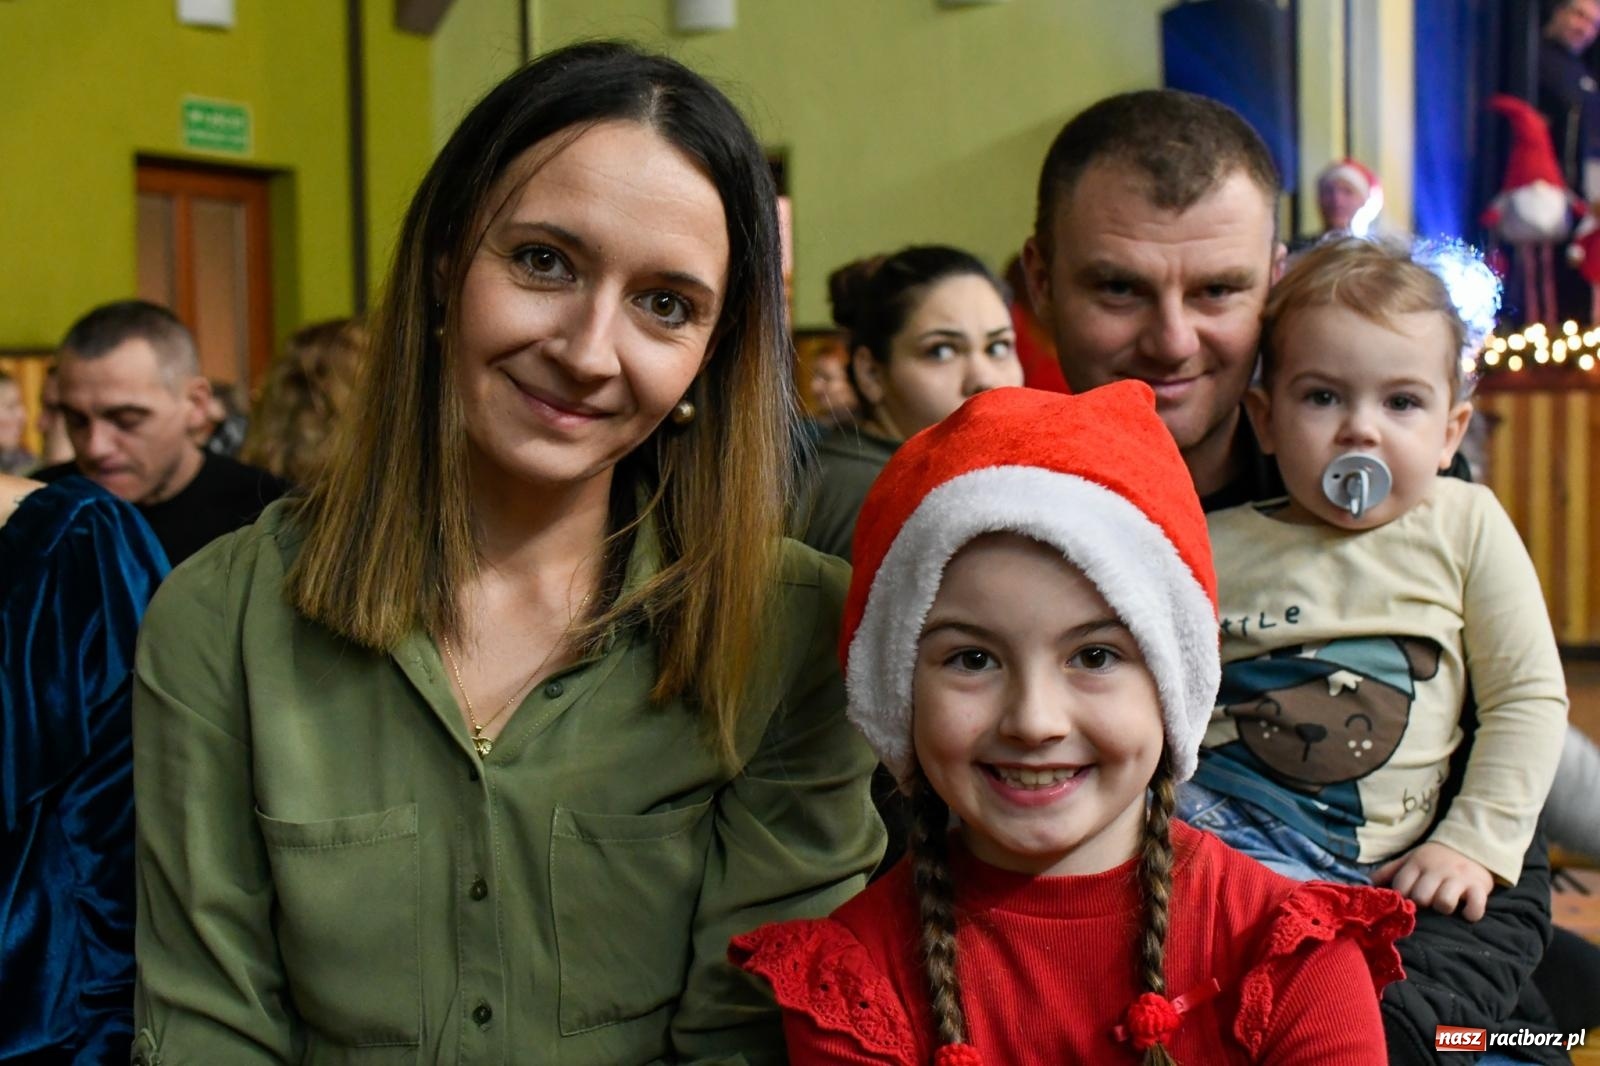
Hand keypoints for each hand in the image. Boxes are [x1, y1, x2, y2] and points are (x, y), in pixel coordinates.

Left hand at [1373, 842, 1494, 921]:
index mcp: (1417, 864)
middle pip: (1421, 898)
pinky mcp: (1479, 887)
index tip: (1407, 900)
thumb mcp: (1410, 860)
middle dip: (1423, 904)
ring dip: (1444, 908)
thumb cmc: (1434, 860)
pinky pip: (1475, 908)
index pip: (1401, 887)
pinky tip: (1466, 911)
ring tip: (1446, 905)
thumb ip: (1388, 872)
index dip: (1402, 898)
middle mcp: (1436, 870)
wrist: (1471, 846)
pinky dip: (1471, 913)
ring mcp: (1459, 878)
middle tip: (1428, 902)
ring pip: (1444, 903)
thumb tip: (1364, 884)